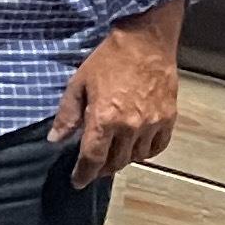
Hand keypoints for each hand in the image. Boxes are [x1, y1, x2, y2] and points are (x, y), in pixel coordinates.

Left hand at [51, 18, 181, 186]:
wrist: (145, 42)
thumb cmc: (108, 60)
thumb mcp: (78, 84)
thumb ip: (67, 114)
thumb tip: (55, 139)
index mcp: (104, 119)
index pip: (92, 159)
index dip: (83, 174)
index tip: (77, 182)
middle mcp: (130, 127)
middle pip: (115, 162)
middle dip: (101, 168)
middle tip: (92, 167)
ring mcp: (152, 124)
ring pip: (136, 157)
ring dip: (122, 159)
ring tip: (112, 153)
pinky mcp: (168, 118)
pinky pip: (157, 146)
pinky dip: (145, 151)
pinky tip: (136, 147)